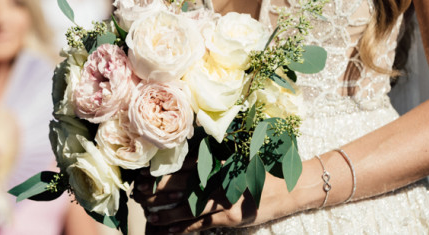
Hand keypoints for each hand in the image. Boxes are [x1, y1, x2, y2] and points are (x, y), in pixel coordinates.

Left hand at [132, 156, 293, 233]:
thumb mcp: (239, 156)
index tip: (144, 172)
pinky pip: (200, 223)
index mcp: (219, 160)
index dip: (162, 170)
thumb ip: (216, 155)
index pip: (183, 165)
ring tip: (148, 213)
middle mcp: (218, 177)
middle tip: (138, 191)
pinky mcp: (228, 216)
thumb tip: (191, 153)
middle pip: (180, 183)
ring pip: (186, 205)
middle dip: (157, 189)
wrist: (289, 187)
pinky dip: (182, 227)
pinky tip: (167, 229)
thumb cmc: (264, 170)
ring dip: (165, 210)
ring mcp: (223, 198)